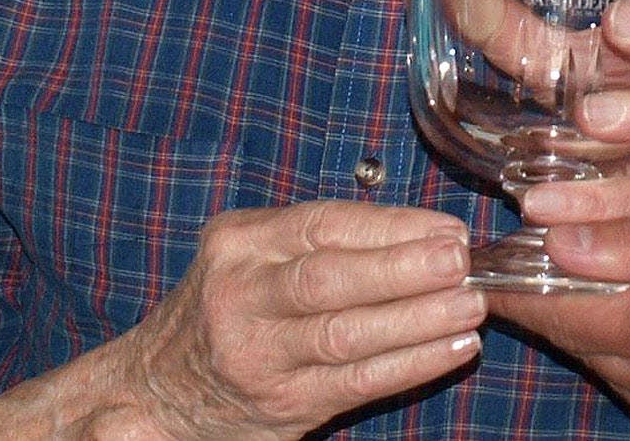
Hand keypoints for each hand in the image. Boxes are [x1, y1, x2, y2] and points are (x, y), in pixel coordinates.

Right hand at [102, 201, 484, 440]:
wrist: (158, 388)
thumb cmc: (227, 308)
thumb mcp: (253, 255)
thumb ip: (321, 241)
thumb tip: (427, 232)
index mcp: (239, 243)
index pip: (323, 225)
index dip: (392, 226)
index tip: (446, 227)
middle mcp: (241, 295)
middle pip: (330, 278)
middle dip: (403, 269)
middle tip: (461, 262)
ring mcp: (258, 354)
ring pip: (346, 334)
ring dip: (417, 320)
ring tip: (470, 305)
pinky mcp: (281, 404)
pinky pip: (355, 382)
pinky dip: (410, 364)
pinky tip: (453, 348)